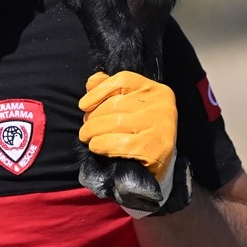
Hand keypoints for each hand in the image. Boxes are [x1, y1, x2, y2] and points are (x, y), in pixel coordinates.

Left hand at [78, 71, 190, 217]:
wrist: (158, 167)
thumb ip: (111, 89)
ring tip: (87, 137)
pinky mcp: (155, 149)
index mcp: (157, 90)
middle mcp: (162, 105)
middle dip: (93, 117)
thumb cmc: (140, 131)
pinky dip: (101, 145)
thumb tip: (92, 82)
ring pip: (114, 122)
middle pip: (115, 104)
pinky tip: (96, 147)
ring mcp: (161, 127)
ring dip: (93, 132)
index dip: (99, 90)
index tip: (83, 105)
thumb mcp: (131, 107)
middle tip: (85, 128)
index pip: (123, 79)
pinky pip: (118, 143)